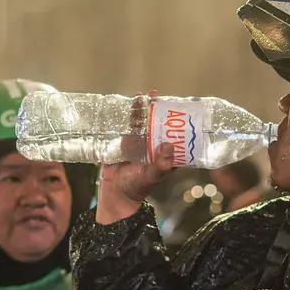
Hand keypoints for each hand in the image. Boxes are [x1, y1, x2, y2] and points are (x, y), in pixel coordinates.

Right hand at [96, 91, 175, 224]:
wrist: (115, 194)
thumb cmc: (137, 187)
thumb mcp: (152, 176)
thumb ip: (161, 164)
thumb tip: (169, 145)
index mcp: (163, 153)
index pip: (171, 133)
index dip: (174, 120)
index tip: (175, 106)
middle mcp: (151, 145)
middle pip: (155, 124)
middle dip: (155, 109)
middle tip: (155, 95)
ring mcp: (137, 143)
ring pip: (139, 123)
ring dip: (139, 110)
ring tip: (139, 96)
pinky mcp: (122, 143)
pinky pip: (124, 128)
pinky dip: (124, 117)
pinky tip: (123, 107)